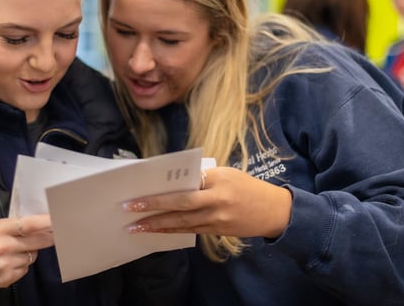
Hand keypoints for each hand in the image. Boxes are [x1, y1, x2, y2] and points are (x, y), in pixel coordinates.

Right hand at [0, 214, 53, 287]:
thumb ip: (17, 225)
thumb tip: (43, 224)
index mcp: (0, 229)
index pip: (29, 224)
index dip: (46, 222)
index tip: (58, 220)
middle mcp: (4, 247)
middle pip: (37, 242)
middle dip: (48, 238)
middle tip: (54, 234)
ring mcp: (6, 264)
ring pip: (32, 256)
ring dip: (30, 253)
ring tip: (16, 250)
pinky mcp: (6, 278)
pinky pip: (25, 269)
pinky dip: (22, 265)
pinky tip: (11, 261)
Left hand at [123, 166, 291, 238]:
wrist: (274, 211)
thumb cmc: (248, 186)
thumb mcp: (227, 173)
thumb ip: (203, 177)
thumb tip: (175, 180)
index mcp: (218, 182)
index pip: (186, 184)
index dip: (163, 190)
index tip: (141, 190)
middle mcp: (216, 202)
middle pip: (179, 206)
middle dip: (153, 208)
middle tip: (130, 210)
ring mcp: (216, 220)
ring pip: (181, 223)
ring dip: (157, 225)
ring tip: (136, 226)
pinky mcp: (217, 231)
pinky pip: (189, 230)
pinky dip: (171, 230)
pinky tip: (157, 230)